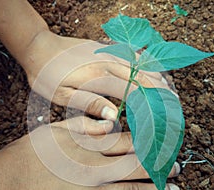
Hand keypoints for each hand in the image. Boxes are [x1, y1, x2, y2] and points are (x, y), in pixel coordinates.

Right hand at [0, 117, 179, 189]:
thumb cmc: (24, 159)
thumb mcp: (51, 133)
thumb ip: (83, 127)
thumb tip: (112, 124)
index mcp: (84, 150)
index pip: (126, 144)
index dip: (149, 144)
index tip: (164, 145)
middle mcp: (90, 174)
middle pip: (135, 170)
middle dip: (160, 169)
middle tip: (176, 169)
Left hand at [23, 30, 173, 119]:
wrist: (39, 48)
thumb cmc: (48, 76)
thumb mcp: (62, 95)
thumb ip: (89, 104)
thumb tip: (114, 117)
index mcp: (97, 77)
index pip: (132, 92)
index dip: (149, 106)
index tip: (161, 118)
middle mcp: (107, 63)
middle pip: (141, 78)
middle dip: (160, 93)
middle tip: (175, 107)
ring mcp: (108, 53)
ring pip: (140, 66)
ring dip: (157, 79)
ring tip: (171, 92)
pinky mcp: (106, 49)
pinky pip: (132, 55)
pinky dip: (146, 64)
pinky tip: (154, 70)